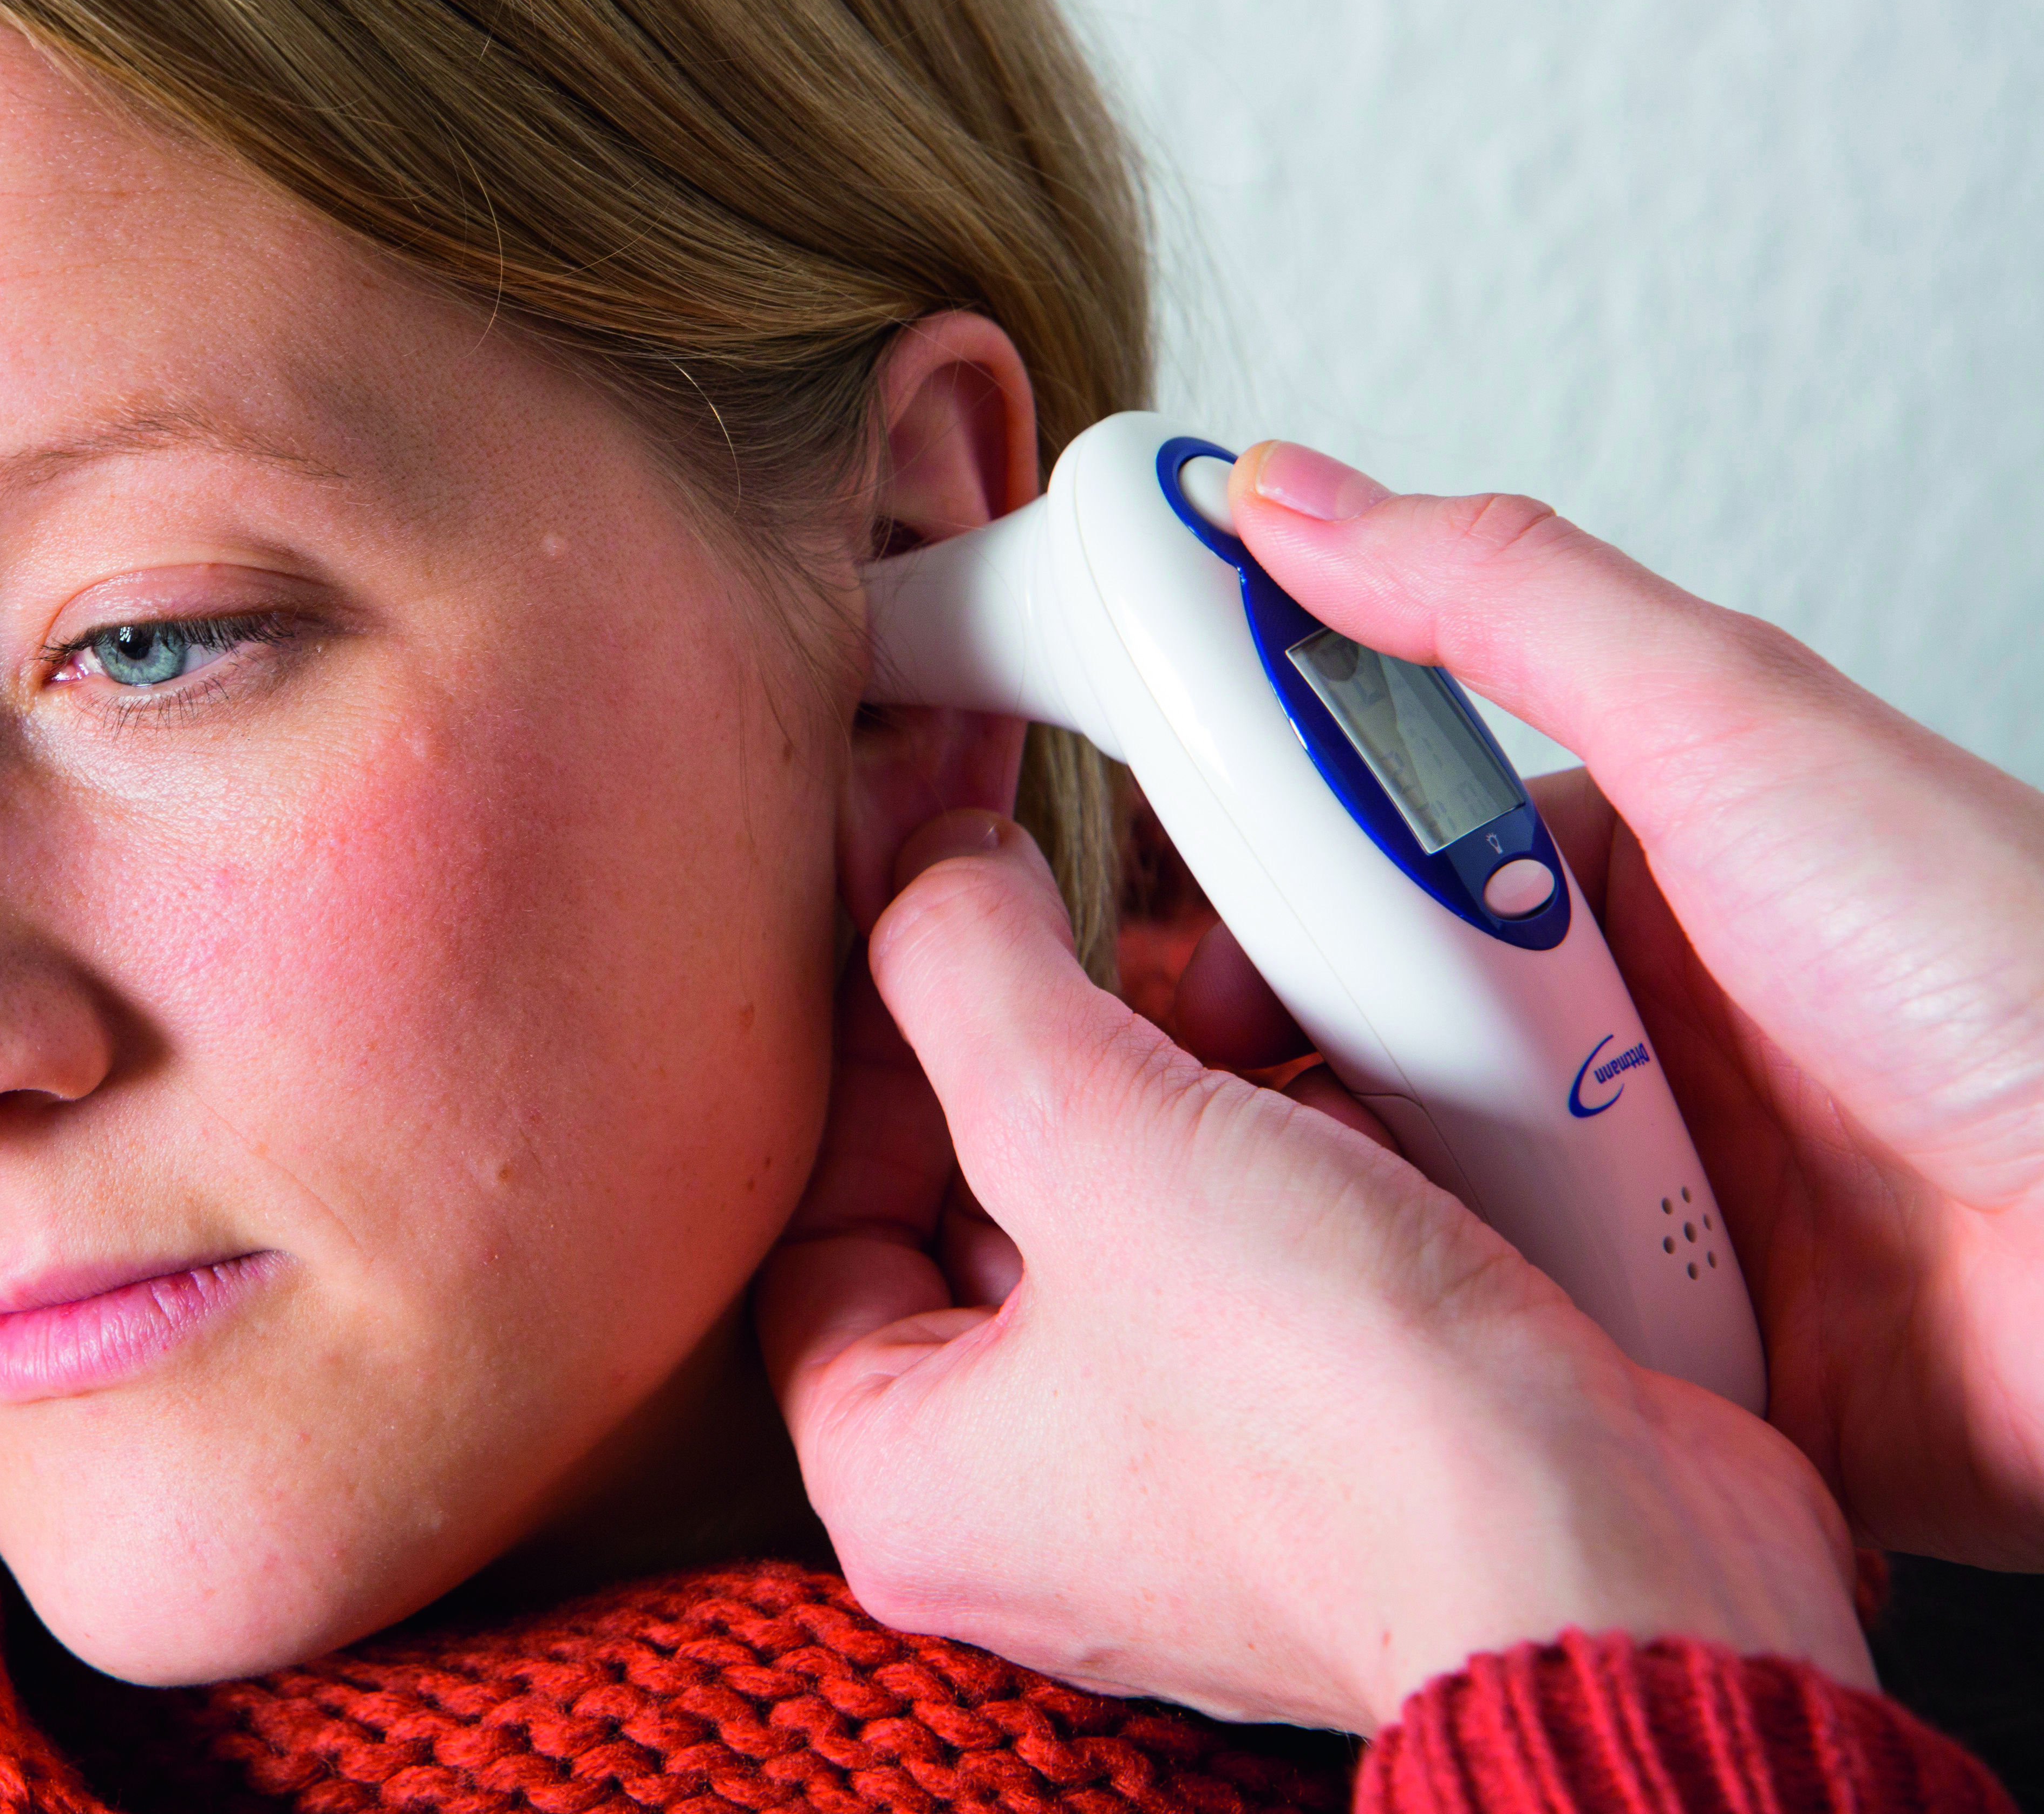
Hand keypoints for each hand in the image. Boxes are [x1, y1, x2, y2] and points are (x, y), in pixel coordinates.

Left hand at [761, 818, 1870, 1729]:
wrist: (1620, 1561)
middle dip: (1037, 1045)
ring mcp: (1188, 1481)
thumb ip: (969, 973)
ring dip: (1182, 1083)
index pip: (819, 1220)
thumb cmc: (1342, 1424)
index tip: (916, 912)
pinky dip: (1295, 1151)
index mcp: (907, 1479)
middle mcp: (1031, 1502)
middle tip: (1058, 897)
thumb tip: (928, 878)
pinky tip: (1335, 1068)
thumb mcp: (1086, 1128)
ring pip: (1134, 1217)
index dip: (859, 1049)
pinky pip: (1266, 1256)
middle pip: (972, 1207)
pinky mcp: (1329, 1444)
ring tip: (1220, 981)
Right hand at [1203, 443, 2043, 1569]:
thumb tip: (1289, 490)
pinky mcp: (1673, 1359)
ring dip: (1364, 1206)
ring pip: (1410, 1199)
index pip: (1374, 860)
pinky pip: (1499, 1344)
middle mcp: (1627, 1037)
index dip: (1253, 890)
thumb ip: (1501, 600)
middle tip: (1225, 1086)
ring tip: (1318, 1217)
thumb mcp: (1730, 725)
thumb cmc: (2015, 973)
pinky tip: (1416, 1331)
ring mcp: (1646, 1206)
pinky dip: (1454, 1339)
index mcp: (1632, 877)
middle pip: (1369, 1034)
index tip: (1160, 922)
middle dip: (1288, 1064)